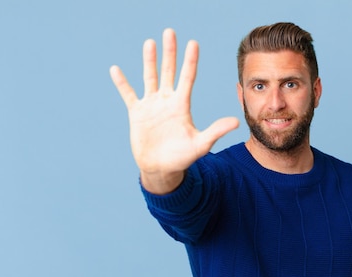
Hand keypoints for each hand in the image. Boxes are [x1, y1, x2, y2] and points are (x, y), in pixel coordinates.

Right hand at [110, 28, 238, 193]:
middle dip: (170, 52)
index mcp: (182, 105)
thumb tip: (236, 122)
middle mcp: (167, 101)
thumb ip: (216, 131)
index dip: (190, 61)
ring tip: (150, 43)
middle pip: (169, 71)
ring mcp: (152, 106)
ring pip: (150, 77)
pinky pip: (128, 94)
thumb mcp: (200, 144)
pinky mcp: (137, 113)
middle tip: (170, 32)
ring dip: (149, 61)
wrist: (161, 169)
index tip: (193, 43)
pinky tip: (115, 69)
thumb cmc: (182, 158)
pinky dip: (122, 83)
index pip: (187, 77)